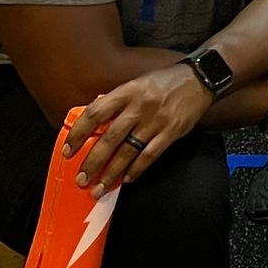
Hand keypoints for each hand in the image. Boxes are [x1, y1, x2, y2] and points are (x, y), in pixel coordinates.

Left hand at [65, 62, 212, 192]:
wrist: (199, 79)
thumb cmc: (164, 82)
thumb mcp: (136, 84)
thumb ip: (116, 101)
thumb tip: (93, 120)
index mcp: (127, 91)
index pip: (95, 113)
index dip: (79, 132)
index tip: (68, 150)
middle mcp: (139, 106)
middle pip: (109, 138)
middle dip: (92, 162)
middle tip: (81, 179)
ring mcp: (156, 120)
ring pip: (128, 151)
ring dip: (111, 173)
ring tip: (99, 188)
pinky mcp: (171, 132)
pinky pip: (150, 155)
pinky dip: (137, 169)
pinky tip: (127, 179)